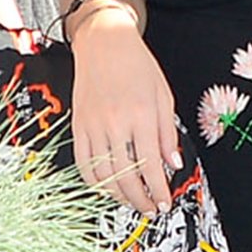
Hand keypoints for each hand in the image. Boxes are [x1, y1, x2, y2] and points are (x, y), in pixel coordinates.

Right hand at [70, 10, 179, 214]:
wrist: (104, 42)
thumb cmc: (137, 64)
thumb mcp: (163, 95)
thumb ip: (168, 132)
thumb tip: (173, 163)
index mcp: (141, 114)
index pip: (151, 165)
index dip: (159, 191)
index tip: (164, 203)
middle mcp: (116, 123)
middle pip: (126, 176)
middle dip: (140, 199)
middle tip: (150, 209)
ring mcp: (94, 126)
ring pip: (104, 175)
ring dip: (119, 196)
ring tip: (132, 201)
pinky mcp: (78, 126)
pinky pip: (84, 164)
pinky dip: (95, 182)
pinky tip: (108, 187)